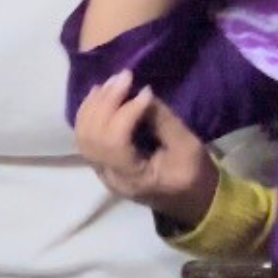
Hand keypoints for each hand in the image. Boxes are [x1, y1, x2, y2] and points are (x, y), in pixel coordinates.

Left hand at [75, 73, 217, 227]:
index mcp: (134, 179)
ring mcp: (101, 170)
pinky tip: (100, 94)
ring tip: (110, 82)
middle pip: (93, 138)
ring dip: (93, 105)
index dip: (125, 113)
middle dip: (105, 103)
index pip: (115, 144)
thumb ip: (163, 122)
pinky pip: (85, 136)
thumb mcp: (188, 148)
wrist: (190, 200)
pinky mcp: (100, 162)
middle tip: (123, 77)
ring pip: (83, 136)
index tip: (144, 92)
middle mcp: (109, 176)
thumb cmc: (193, 175)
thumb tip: (142, 93)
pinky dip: (89, 112)